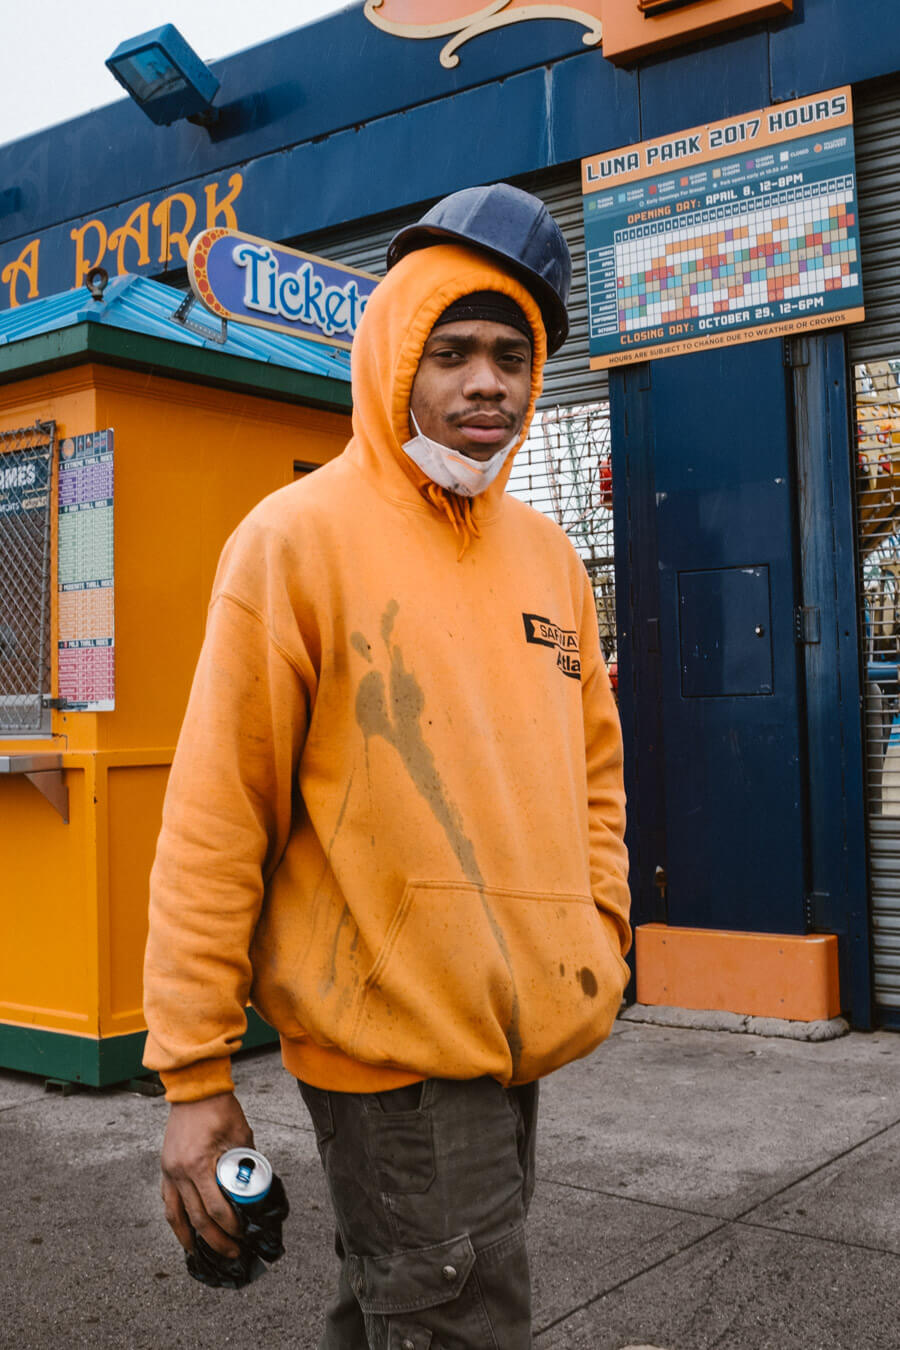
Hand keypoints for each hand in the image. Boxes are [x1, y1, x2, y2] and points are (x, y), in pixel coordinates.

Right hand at [160, 1092, 253, 1259]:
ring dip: (187, 1237)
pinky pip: (168, 1199)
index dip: (230, 1226)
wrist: (195, 1089)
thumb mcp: (240, 1135)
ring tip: (198, 1253)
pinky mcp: (165, 1167)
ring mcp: (169, 1171)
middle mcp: (180, 1172)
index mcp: (199, 1165)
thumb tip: (256, 1185)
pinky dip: (175, 1217)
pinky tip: (183, 1228)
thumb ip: (246, 1161)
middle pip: (196, 1218)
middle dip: (214, 1239)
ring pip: (175, 1214)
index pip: (215, 1208)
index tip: (241, 1234)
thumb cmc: (220, 1109)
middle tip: (230, 1252)